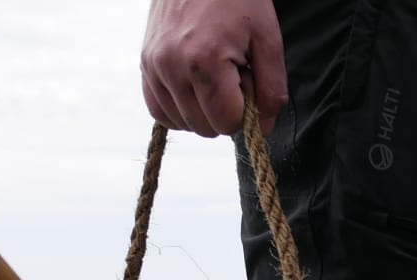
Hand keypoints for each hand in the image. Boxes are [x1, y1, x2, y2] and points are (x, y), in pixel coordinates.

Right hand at [141, 0, 286, 136]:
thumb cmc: (238, 0)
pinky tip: (194, 91)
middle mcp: (172, 67)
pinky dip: (179, 109)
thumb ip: (271, 89)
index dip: (245, 112)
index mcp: (205, 62)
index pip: (227, 123)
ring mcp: (154, 66)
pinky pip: (159, 110)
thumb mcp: (268, 39)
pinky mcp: (145, 63)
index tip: (247, 83)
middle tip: (231, 76)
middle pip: (205, 127)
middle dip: (224, 111)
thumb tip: (262, 129)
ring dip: (202, 111)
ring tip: (213, 76)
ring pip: (182, 122)